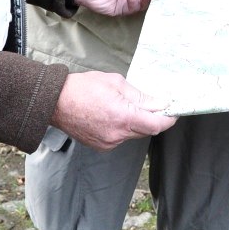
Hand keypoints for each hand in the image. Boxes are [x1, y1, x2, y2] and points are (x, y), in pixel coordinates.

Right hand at [52, 71, 176, 149]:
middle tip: (152, 105)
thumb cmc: (83, 88)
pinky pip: (120, 138)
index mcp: (124, 117)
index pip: (157, 125)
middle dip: (152, 118)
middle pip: (146, 130)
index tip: (173, 112)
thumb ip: (141, 97)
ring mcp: (109, 143)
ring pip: (133, 134)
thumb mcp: (116, 83)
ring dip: (136, 123)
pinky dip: (123, 128)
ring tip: (124, 107)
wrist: (55, 102)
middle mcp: (118, 134)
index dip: (169, 119)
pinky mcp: (101, 146)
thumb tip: (160, 104)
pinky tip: (112, 116)